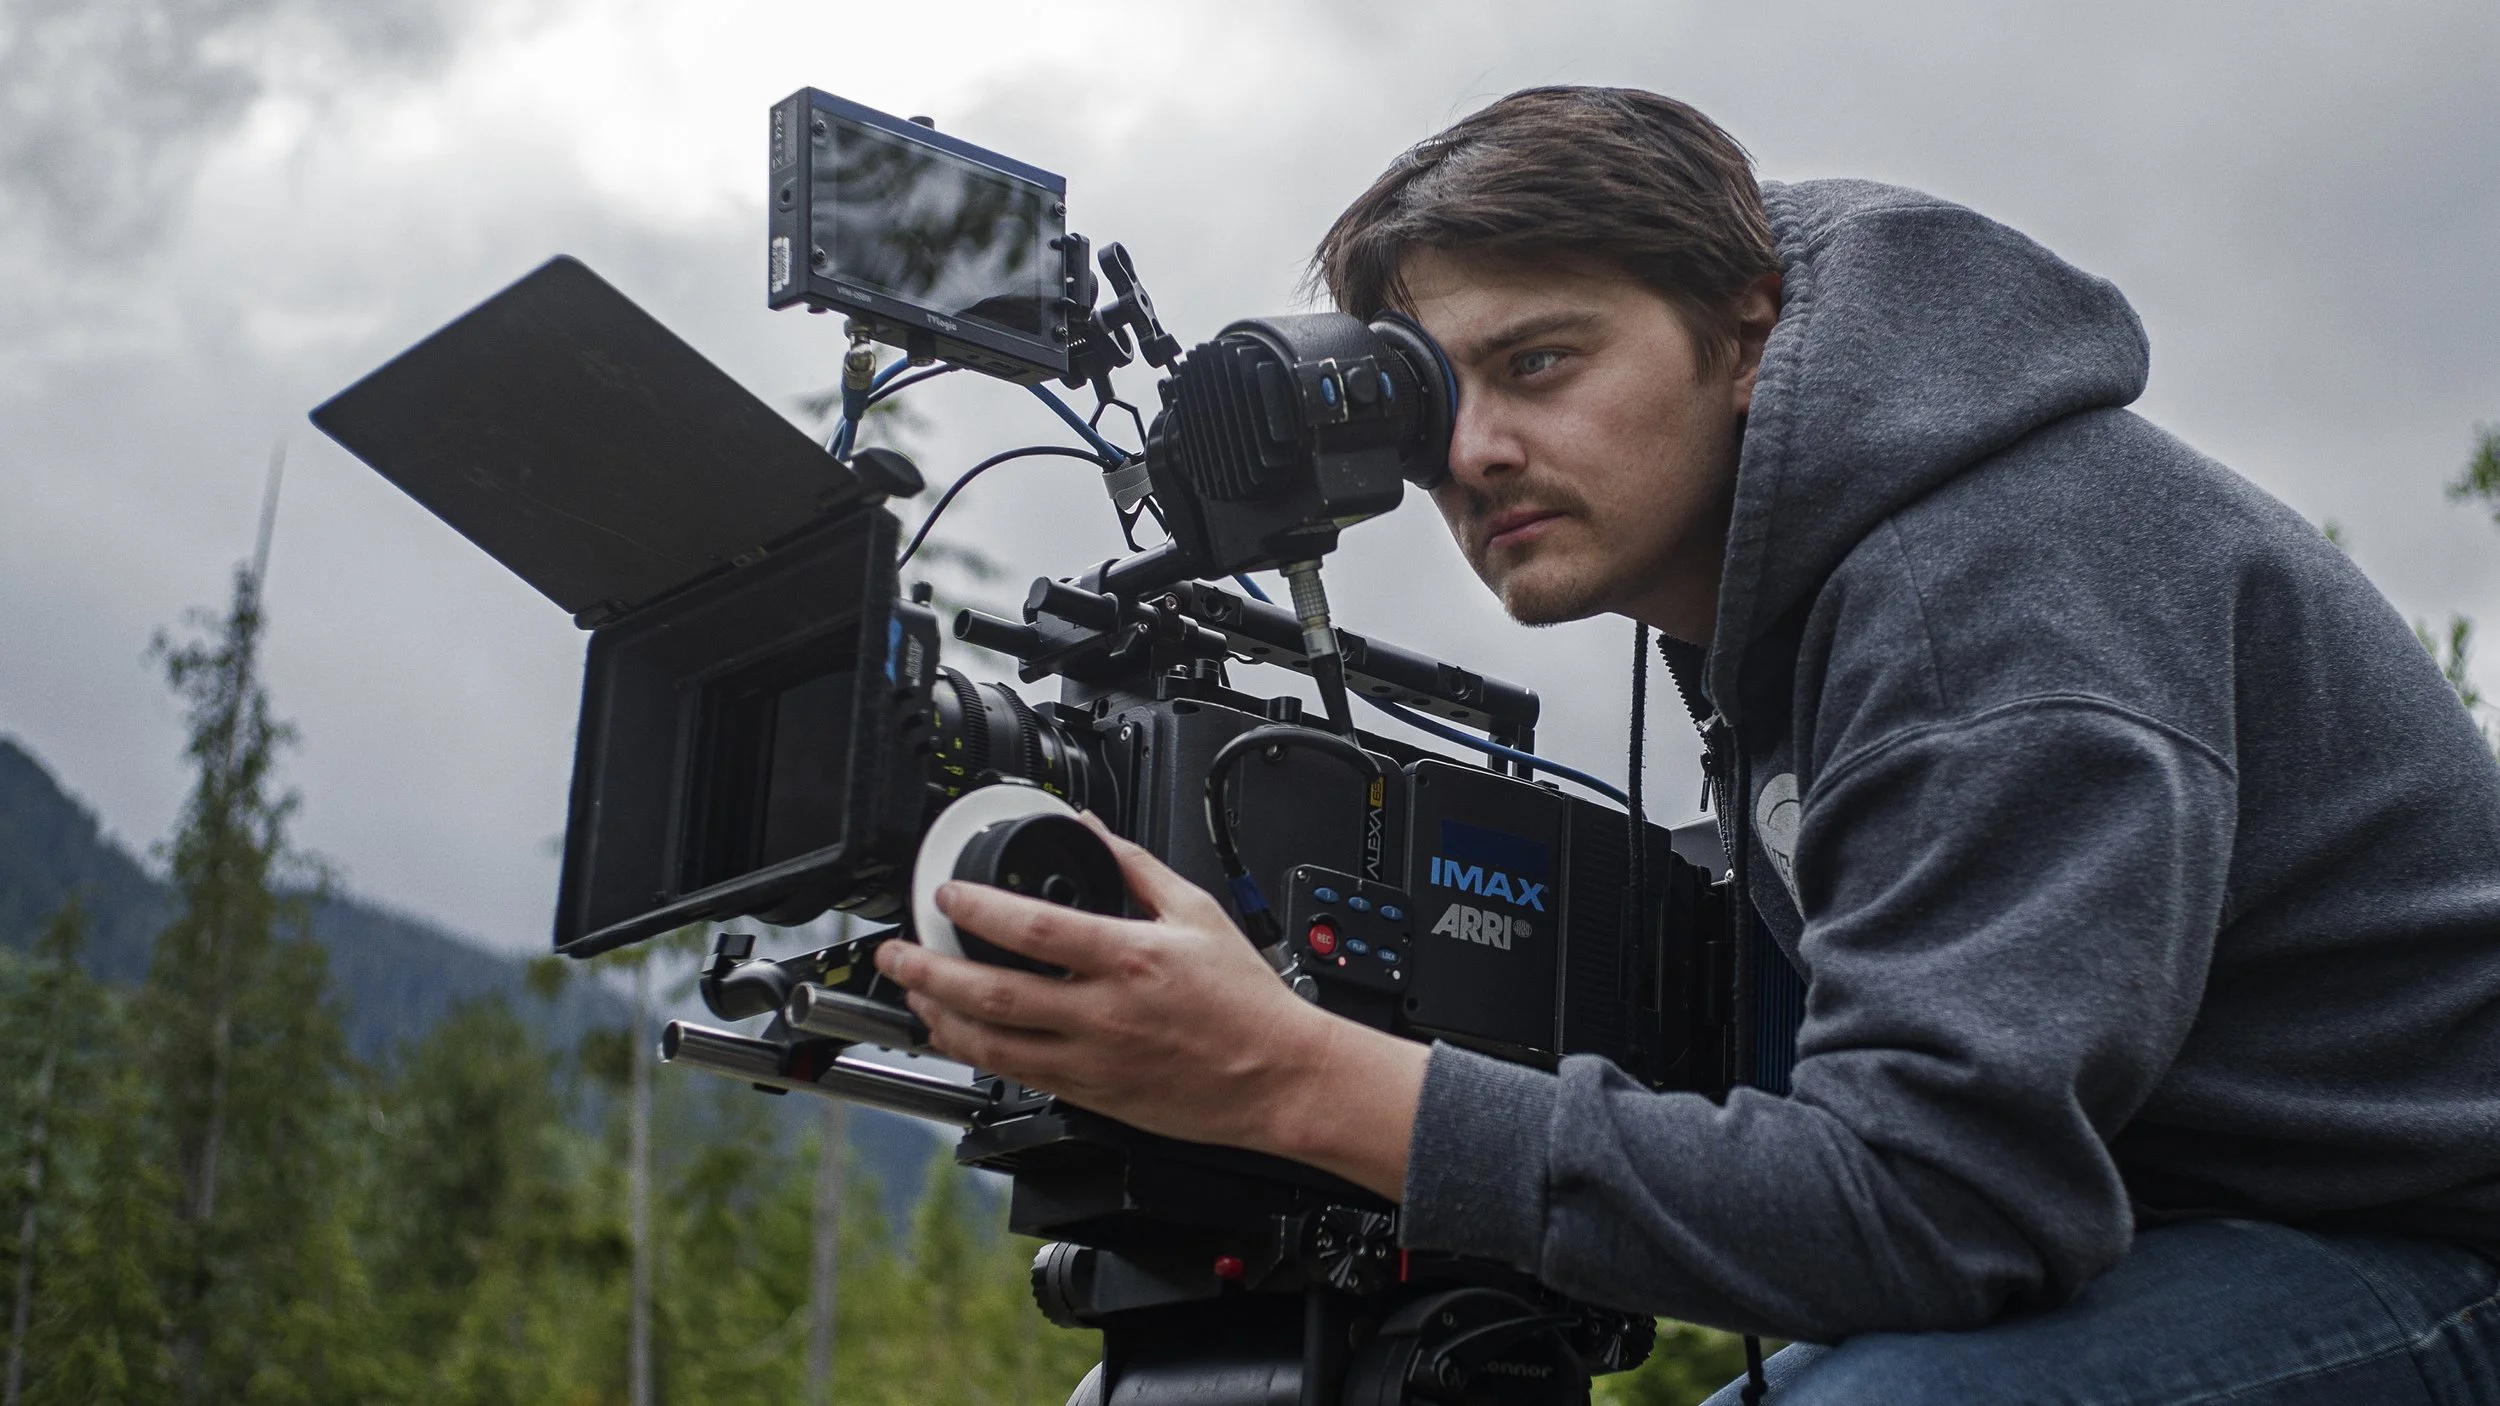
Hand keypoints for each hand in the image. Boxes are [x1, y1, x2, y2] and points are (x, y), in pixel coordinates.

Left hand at [872, 813, 1427, 1196]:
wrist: (1276, 1077)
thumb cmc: (1245, 1002)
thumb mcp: (1198, 913)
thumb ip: (1137, 866)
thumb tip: (1094, 827)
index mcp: (1129, 959)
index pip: (1036, 930)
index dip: (979, 909)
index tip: (946, 895)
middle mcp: (1103, 1013)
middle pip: (994, 993)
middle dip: (931, 972)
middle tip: (898, 954)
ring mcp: (1092, 1060)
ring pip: (993, 1045)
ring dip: (942, 1018)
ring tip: (914, 995)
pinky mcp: (1091, 1094)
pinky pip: (1018, 1075)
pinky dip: (978, 1053)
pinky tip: (959, 1034)